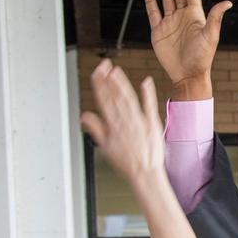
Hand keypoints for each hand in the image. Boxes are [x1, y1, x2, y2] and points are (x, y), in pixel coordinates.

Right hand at [80, 60, 163, 181]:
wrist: (145, 172)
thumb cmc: (127, 162)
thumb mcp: (105, 147)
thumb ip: (95, 128)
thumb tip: (85, 115)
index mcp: (113, 126)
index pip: (103, 100)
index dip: (99, 85)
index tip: (96, 72)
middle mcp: (125, 121)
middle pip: (114, 96)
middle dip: (108, 79)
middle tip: (104, 64)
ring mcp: (140, 121)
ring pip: (129, 98)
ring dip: (122, 83)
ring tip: (116, 70)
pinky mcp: (153, 123)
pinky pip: (150, 106)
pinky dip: (148, 93)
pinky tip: (145, 81)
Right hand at [144, 0, 231, 99]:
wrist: (187, 75)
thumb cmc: (201, 58)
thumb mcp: (210, 36)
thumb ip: (215, 18)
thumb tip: (227, 2)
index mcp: (195, 15)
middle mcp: (182, 16)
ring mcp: (170, 22)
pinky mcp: (158, 30)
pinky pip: (153, 12)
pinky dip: (151, 0)